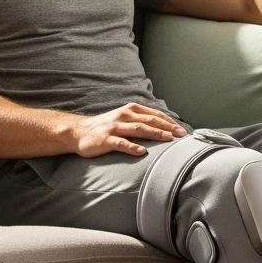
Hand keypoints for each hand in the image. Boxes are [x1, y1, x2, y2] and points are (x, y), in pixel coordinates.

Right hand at [71, 102, 187, 156]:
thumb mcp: (124, 120)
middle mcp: (124, 116)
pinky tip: (141, 152)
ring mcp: (114, 127)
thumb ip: (141, 123)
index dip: (170, 122)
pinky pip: (120, 143)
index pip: (155, 115)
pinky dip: (131, 147)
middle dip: (168, 127)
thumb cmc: (105, 127)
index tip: (183, 130)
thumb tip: (164, 131)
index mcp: (131, 110)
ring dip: (154, 133)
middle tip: (182, 135)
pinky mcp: (105, 139)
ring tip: (168, 139)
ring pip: (138, 129)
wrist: (78, 131)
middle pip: (150, 120)